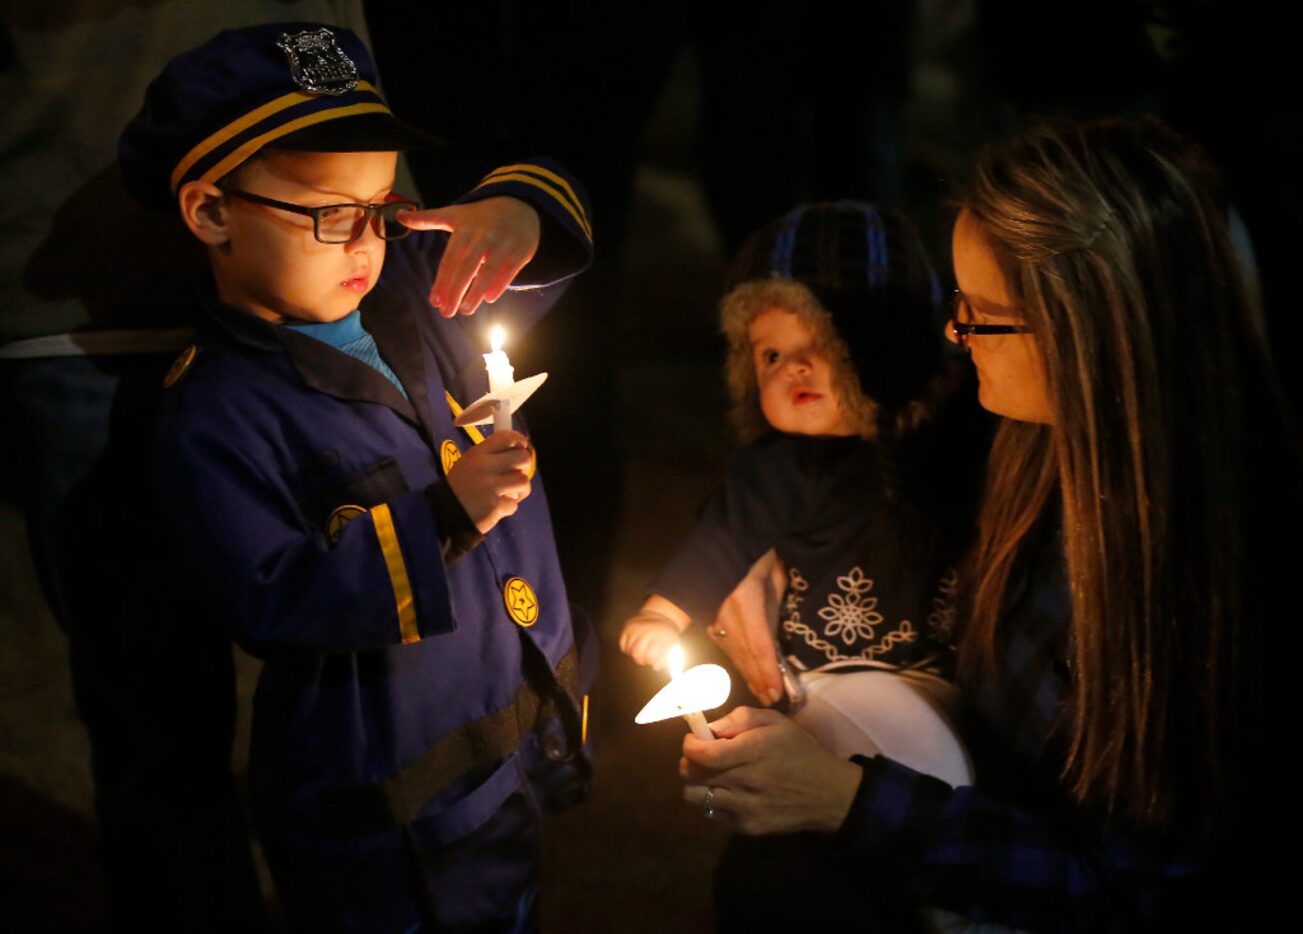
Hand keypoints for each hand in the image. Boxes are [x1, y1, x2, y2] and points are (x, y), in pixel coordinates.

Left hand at [397, 197, 540, 316]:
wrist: (519, 206)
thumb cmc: (481, 216)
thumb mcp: (455, 214)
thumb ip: (427, 219)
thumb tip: (399, 215)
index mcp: (464, 230)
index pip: (450, 260)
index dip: (442, 281)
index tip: (434, 301)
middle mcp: (483, 237)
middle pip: (466, 268)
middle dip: (455, 292)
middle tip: (446, 312)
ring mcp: (502, 244)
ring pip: (488, 272)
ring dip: (475, 293)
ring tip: (465, 309)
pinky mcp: (520, 251)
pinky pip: (508, 271)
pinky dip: (499, 285)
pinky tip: (488, 298)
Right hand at [445, 430, 532, 533]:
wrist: (443, 514)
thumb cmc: (458, 487)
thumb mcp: (468, 464)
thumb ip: (490, 457)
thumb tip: (516, 453)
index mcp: (478, 453)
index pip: (507, 437)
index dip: (520, 441)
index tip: (521, 449)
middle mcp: (485, 466)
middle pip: (522, 458)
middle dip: (525, 467)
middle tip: (517, 475)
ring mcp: (490, 486)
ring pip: (523, 481)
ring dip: (521, 490)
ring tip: (510, 495)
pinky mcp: (495, 506)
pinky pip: (513, 504)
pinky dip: (508, 507)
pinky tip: (498, 509)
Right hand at [620, 595, 690, 669]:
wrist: (662, 615)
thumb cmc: (668, 636)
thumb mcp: (674, 645)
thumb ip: (670, 660)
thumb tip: (659, 670)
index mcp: (660, 635)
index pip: (651, 657)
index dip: (653, 663)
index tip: (656, 662)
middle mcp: (647, 630)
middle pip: (637, 655)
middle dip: (643, 660)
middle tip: (648, 658)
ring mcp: (636, 627)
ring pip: (630, 651)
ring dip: (636, 655)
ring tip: (643, 651)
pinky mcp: (628, 627)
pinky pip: (623, 646)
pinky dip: (628, 649)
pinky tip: (636, 646)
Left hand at [680, 706, 862, 835]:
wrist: (829, 794)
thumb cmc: (800, 751)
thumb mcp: (776, 722)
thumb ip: (741, 718)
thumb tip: (710, 728)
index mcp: (753, 752)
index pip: (702, 754)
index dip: (690, 745)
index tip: (694, 739)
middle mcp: (746, 783)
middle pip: (692, 775)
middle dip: (689, 762)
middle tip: (701, 757)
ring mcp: (745, 809)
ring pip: (695, 797)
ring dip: (697, 784)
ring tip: (712, 776)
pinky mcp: (747, 827)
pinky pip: (712, 814)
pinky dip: (713, 801)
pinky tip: (730, 792)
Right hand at [710, 549, 785, 704]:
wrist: (731, 539)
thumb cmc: (761, 555)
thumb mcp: (776, 579)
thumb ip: (774, 610)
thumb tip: (775, 640)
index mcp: (745, 600)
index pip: (758, 644)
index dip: (767, 670)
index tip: (776, 691)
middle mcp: (726, 612)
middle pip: (745, 653)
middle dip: (759, 679)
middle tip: (773, 700)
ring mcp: (715, 615)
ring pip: (734, 652)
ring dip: (749, 675)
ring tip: (763, 694)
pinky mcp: (710, 617)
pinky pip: (727, 644)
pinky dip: (739, 661)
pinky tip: (749, 674)